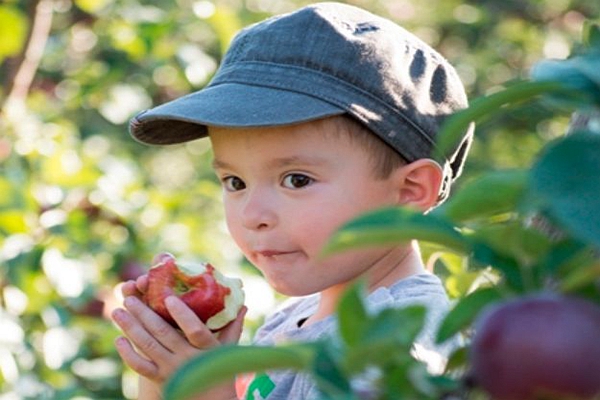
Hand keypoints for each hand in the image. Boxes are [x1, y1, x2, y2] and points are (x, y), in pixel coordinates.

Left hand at [112, 292, 245, 398]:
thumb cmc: (222, 371)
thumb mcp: (229, 350)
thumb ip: (233, 326)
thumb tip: (242, 304)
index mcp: (207, 349)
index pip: (196, 330)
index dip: (182, 315)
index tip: (170, 298)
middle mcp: (187, 358)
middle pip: (162, 333)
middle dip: (143, 312)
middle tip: (129, 297)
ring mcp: (172, 369)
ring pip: (147, 345)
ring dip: (131, 327)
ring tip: (119, 311)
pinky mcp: (161, 379)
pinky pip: (141, 367)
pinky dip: (128, 354)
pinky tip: (119, 340)